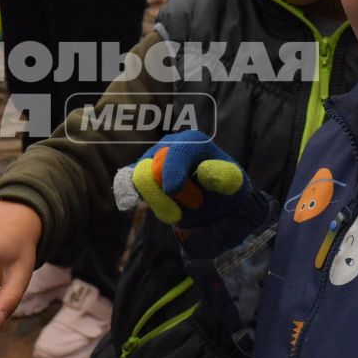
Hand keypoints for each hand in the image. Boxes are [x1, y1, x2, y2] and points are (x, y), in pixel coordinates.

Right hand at [128, 130, 253, 232]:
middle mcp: (169, 145)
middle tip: (190, 209)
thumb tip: (203, 170)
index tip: (172, 190)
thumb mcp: (232, 183)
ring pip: (139, 177)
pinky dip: (125, 191)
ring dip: (156, 201)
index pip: (178, 152)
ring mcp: (152, 158)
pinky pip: (125, 179)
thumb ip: (223, 176)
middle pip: (155, 167)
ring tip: (175, 215)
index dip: (173, 170)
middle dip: (167, 194)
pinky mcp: (139, 174)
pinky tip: (129, 205)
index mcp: (193, 142)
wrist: (212, 200)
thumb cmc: (222, 187)